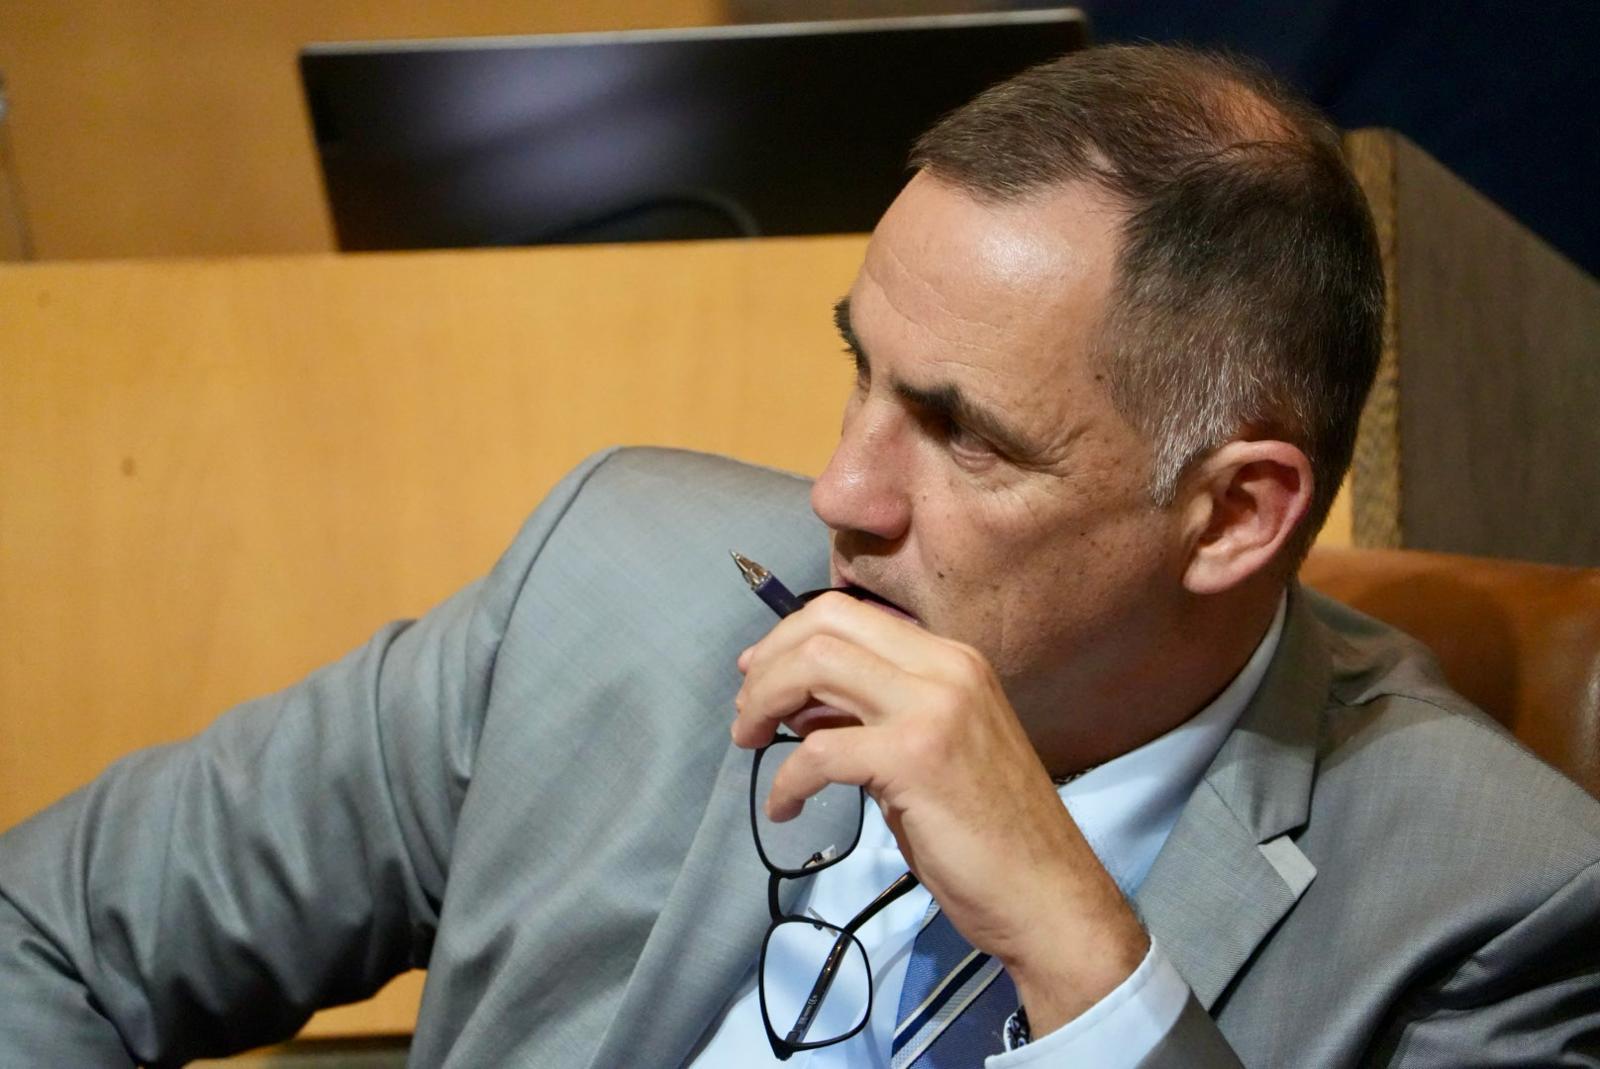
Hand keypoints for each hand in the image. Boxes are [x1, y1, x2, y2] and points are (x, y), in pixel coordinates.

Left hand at [731, 592, 1149, 1032]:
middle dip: (768, 664)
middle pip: (824, 625)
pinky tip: (784, 808)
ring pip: (815, 667)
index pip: (848, 612)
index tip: (757, 673)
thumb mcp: (930, 748)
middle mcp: (946, 667)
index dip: (788, 637)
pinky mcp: (914, 759)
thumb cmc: (990, 831)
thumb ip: (874, 712)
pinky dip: (786, 779)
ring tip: (750, 744)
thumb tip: (801, 703)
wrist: (1047, 893)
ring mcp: (933, 708)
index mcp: (951, 658)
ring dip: (764, 703)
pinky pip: (819, 751)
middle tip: (746, 714)